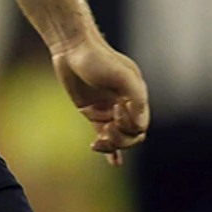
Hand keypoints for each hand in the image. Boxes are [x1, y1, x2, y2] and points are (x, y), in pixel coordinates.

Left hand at [51, 36, 149, 164]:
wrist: (71, 47)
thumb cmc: (97, 58)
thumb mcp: (121, 75)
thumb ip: (136, 99)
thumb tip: (140, 126)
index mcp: (136, 97)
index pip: (140, 126)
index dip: (129, 126)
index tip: (116, 110)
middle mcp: (124, 105)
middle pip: (130, 135)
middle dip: (120, 139)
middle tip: (106, 130)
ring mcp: (108, 109)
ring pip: (116, 137)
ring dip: (110, 144)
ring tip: (97, 143)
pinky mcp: (91, 111)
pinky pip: (103, 133)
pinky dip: (110, 149)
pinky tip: (114, 163)